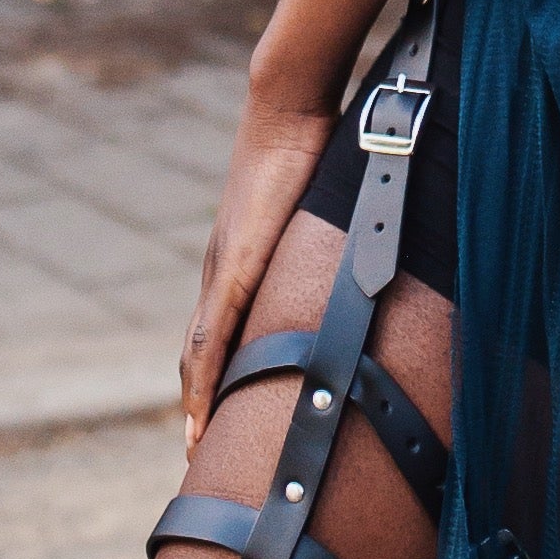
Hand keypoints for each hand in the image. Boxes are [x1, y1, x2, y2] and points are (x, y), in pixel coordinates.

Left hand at [181, 79, 337, 440]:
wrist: (289, 107)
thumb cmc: (310, 148)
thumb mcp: (317, 210)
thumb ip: (330, 240)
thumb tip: (365, 251)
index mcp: (237, 260)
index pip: (215, 332)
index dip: (211, 378)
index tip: (211, 421)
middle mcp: (219, 269)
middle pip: (197, 353)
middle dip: (197, 403)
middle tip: (199, 450)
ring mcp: (222, 268)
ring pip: (197, 351)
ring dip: (194, 400)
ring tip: (196, 445)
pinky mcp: (235, 263)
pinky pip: (212, 333)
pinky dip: (204, 375)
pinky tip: (201, 406)